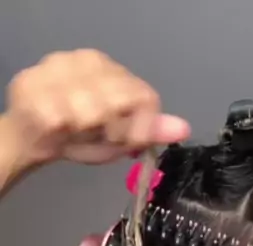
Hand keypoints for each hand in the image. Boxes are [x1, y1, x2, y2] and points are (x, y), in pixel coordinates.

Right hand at [3, 49, 189, 166]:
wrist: (34, 137)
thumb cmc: (81, 138)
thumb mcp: (121, 139)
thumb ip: (148, 131)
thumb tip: (183, 129)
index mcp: (112, 71)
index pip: (144, 96)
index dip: (139, 128)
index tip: (127, 143)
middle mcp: (88, 61)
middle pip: (119, 101)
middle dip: (113, 132)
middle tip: (99, 137)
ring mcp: (59, 70)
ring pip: (90, 111)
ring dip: (85, 134)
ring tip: (75, 132)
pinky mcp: (35, 87)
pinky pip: (61, 118)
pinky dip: (62, 133)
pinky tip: (56, 129)